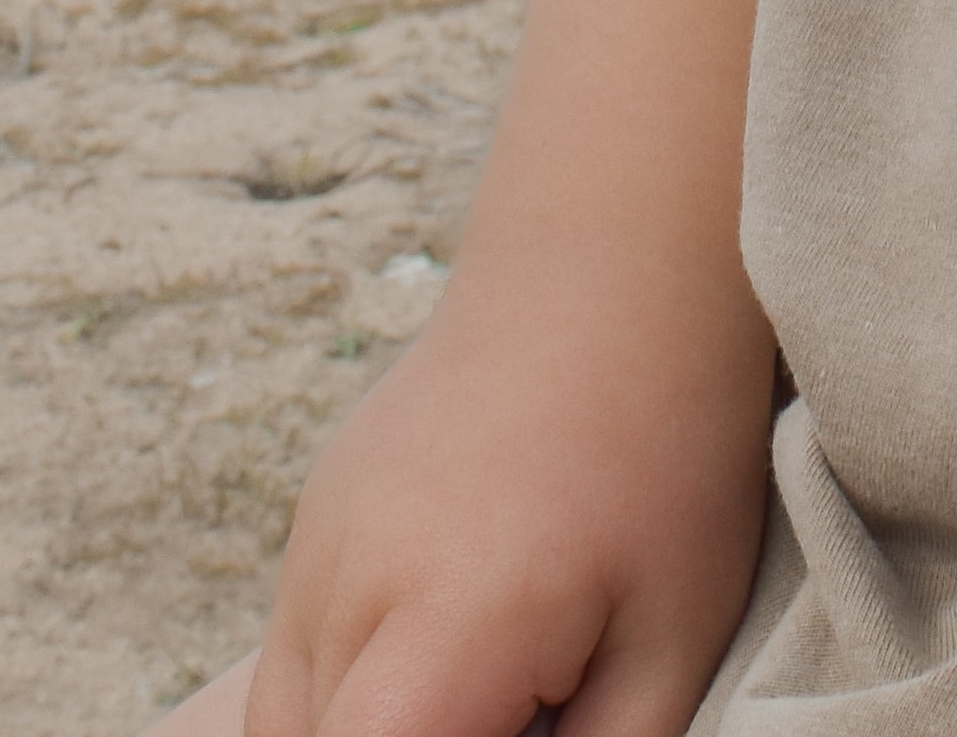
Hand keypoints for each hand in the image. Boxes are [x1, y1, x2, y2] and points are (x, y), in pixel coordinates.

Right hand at [232, 291, 769, 736]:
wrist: (615, 266)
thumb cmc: (665, 451)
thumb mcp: (671, 641)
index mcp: (436, 637)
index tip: (513, 730)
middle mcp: (344, 595)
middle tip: (521, 705)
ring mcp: (314, 546)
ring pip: (285, 723)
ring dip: (368, 729)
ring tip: (491, 686)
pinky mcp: (316, 514)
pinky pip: (300, 652)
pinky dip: (352, 688)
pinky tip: (459, 644)